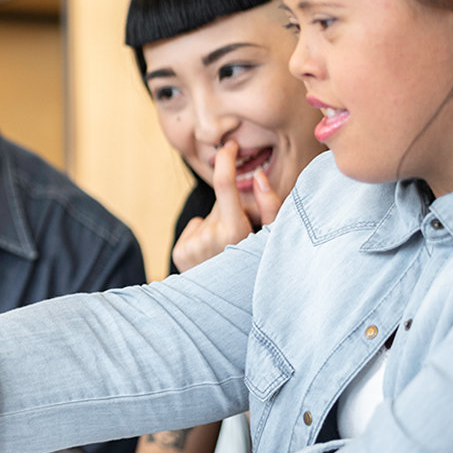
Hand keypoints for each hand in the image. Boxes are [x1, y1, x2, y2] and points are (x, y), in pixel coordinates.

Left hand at [172, 140, 281, 271]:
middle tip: (242, 235)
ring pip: (208, 217)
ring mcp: (191, 247)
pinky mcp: (179, 253)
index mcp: (234, 232)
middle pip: (221, 203)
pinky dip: (204, 235)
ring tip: (227, 250)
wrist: (226, 306)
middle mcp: (209, 238)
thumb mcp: (273, 237)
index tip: (228, 146)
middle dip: (233, 210)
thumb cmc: (257, 269)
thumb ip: (271, 205)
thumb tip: (257, 175)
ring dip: (219, 225)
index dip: (225, 161)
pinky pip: (195, 228)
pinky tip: (212, 254)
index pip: (225, 185)